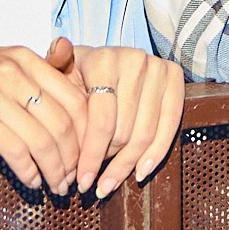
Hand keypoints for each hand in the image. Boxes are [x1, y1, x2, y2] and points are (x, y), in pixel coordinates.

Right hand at [0, 38, 96, 193]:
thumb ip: (35, 76)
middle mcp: (11, 69)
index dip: (89, 133)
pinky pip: (14, 150)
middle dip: (75, 158)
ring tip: (57, 187)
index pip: (75, 97)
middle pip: (63, 122)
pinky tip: (30, 183)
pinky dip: (28, 172)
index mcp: (23, 56)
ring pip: (42, 140)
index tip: (89, 156)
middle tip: (76, 181)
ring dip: (55, 171)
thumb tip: (79, 100)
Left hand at [69, 43, 186, 196]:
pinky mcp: (175, 79)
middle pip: (124, 131)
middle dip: (106, 163)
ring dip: (127, 166)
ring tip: (110, 184)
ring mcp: (158, 69)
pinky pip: (170, 125)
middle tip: (94, 183)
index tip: (81, 180)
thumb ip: (54, 64)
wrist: (111, 60)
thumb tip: (59, 46)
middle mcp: (134, 60)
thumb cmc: (81, 73)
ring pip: (145, 134)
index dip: (91, 155)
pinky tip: (139, 172)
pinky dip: (155, 154)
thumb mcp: (63, 69)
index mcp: (104, 59)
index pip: (101, 120)